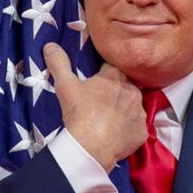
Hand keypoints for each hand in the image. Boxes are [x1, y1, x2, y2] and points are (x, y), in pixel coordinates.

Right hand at [43, 42, 146, 170]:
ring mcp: (140, 113)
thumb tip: (50, 45)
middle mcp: (134, 91)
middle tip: (99, 102)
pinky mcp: (142, 132)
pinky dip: (128, 130)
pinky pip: (136, 128)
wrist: (91, 147)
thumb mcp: (66, 86)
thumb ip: (59, 63)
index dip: (103, 74)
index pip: (112, 68)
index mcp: (117, 76)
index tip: (94, 82)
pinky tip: (116, 134)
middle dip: (115, 92)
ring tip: (108, 120)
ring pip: (133, 107)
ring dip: (124, 110)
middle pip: (125, 87)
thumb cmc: (80, 112)